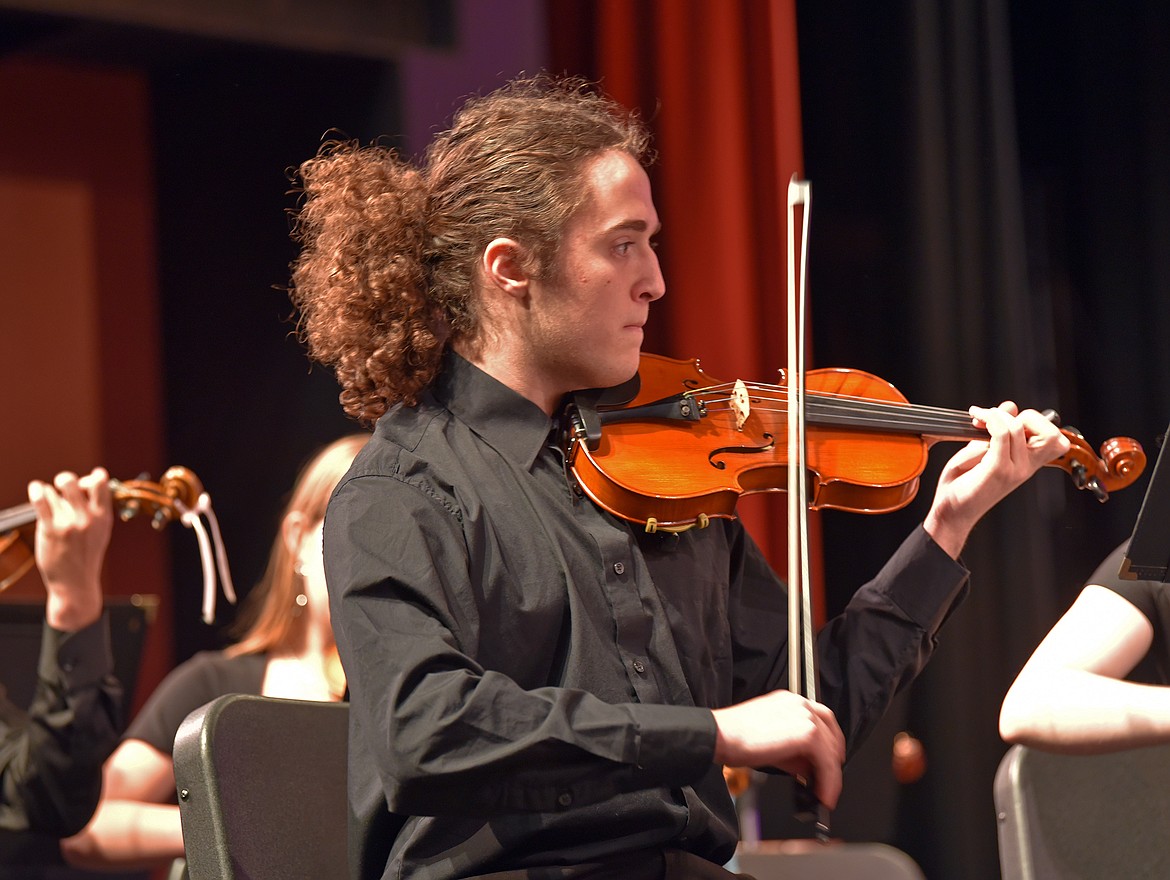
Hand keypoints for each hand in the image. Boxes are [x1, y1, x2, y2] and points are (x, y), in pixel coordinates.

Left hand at [29, 468, 112, 631]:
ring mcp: (69, 524)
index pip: (101, 485)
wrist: (75, 583)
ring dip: (49, 493)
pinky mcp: (51, 530)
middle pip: (73, 482)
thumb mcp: (101, 532)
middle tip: (62, 486)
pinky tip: (36, 490)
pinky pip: (41, 501)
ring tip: (48, 499)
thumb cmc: (86, 555)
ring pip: (54, 491)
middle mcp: (87, 518)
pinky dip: (37, 492)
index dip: (95, 477)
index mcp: (103, 517)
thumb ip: (96, 509)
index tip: (91, 478)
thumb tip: (85, 482)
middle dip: (65, 480)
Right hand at [711, 689, 845, 808]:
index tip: (827, 761)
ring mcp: (804, 716)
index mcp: (789, 702)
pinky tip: (822, 793)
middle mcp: (799, 704)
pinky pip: (826, 761)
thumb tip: (808, 769)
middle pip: (832, 731)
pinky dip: (828, 781)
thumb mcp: (771, 744)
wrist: (720, 735)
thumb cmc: (735, 738)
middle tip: (830, 780)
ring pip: (831, 749)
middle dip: (833, 759)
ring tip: (825, 793)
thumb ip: (793, 754)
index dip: (827, 744)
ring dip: (831, 775)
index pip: (820, 720)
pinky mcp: (807, 732)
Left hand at [924, 402, 1069, 557]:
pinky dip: (989, 421)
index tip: (1007, 419)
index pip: (1056, 437)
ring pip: (1019, 427)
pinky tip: (975, 422)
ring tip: (978, 419)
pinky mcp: (998, 470)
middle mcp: (1026, 467)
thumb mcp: (983, 449)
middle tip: (998, 419)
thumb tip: (1010, 406)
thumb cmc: (965, 484)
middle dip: (1026, 416)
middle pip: (1051, 433)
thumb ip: (998, 429)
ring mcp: (1014, 469)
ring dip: (996, 415)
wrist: (952, 511)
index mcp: (1028, 463)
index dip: (1036, 420)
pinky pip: (1001, 435)